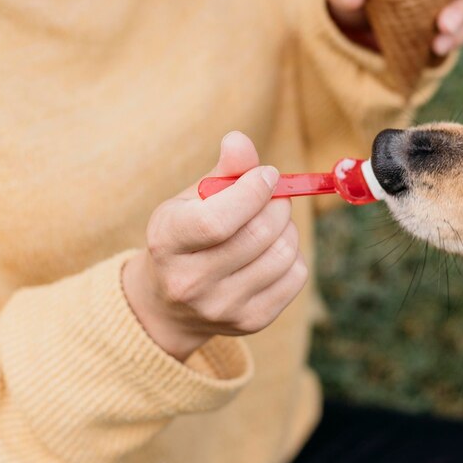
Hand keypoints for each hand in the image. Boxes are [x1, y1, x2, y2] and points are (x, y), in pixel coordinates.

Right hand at [121, 132, 307, 361]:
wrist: (169, 304)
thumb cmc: (186, 236)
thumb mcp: (191, 200)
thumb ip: (222, 171)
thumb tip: (240, 140)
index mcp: (166, 242)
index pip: (217, 221)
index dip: (253, 191)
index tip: (266, 175)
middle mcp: (189, 282)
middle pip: (258, 235)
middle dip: (276, 204)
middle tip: (273, 196)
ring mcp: (221, 308)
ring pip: (283, 253)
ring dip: (287, 228)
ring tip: (270, 223)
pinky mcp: (250, 322)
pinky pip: (296, 276)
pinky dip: (293, 255)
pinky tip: (272, 250)